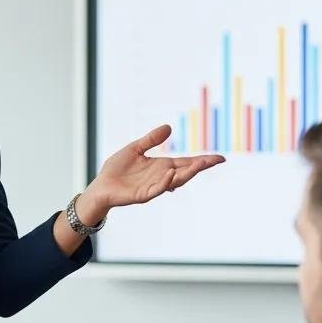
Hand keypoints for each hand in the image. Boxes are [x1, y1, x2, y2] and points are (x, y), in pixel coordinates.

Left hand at [82, 124, 224, 219]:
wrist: (101, 185)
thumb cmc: (117, 169)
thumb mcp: (135, 149)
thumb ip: (151, 139)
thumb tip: (169, 127)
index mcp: (161, 166)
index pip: (186, 163)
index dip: (203, 161)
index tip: (220, 158)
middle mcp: (161, 177)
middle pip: (185, 172)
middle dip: (200, 167)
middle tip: (215, 160)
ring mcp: (153, 187)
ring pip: (174, 181)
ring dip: (187, 174)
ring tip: (199, 165)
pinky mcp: (142, 195)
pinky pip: (156, 189)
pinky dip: (165, 183)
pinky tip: (171, 175)